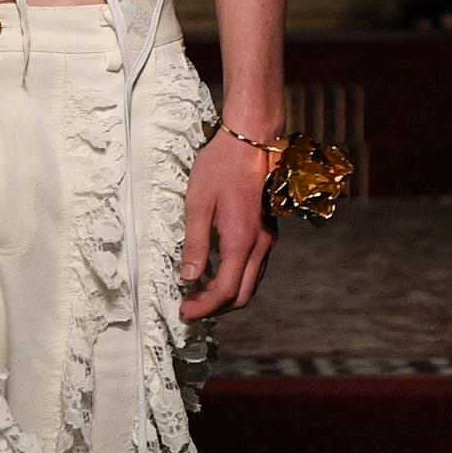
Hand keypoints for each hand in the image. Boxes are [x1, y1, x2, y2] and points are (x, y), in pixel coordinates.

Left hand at [179, 133, 274, 318]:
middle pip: (243, 295)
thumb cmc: (220, 166)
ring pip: (251, 283)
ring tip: (197, 293)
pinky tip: (216, 273)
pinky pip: (255, 268)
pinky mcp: (267, 231)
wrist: (250, 140)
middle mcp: (260, 244)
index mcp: (241, 240)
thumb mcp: (198, 202)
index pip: (226, 290)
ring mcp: (267, 238)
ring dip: (226, 295)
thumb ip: (195, 243)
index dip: (204, 307)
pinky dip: (236, 280)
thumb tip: (189, 277)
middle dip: (216, 308)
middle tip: (189, 307)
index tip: (184, 311)